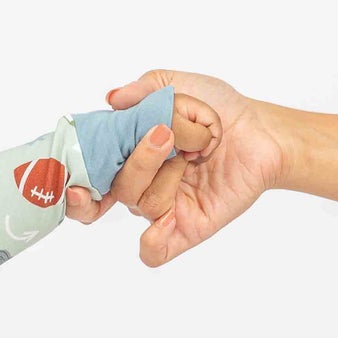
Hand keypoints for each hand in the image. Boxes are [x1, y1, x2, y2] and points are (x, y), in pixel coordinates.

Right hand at [66, 90, 220, 243]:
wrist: (263, 131)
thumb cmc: (222, 111)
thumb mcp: (181, 86)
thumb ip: (145, 88)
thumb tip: (112, 99)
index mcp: (128, 157)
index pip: (88, 177)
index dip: (74, 182)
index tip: (77, 176)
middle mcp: (140, 185)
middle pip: (114, 190)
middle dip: (135, 164)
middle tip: (163, 136)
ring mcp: (162, 208)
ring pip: (141, 205)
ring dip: (167, 175)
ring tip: (195, 152)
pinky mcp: (184, 228)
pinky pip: (154, 250)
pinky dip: (151, 242)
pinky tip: (166, 222)